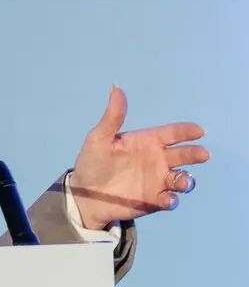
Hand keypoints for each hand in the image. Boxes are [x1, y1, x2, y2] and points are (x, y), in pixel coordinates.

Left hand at [70, 86, 209, 229]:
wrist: (84, 192)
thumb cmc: (92, 162)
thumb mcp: (99, 138)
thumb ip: (112, 116)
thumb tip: (116, 87)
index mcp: (147, 141)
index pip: (171, 133)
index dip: (186, 131)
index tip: (198, 130)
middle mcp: (157, 159)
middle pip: (183, 155)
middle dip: (194, 154)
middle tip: (202, 154)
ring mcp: (157, 180)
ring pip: (181, 178)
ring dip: (185, 180)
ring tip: (182, 181)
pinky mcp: (154, 200)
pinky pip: (169, 200)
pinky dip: (172, 199)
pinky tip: (166, 198)